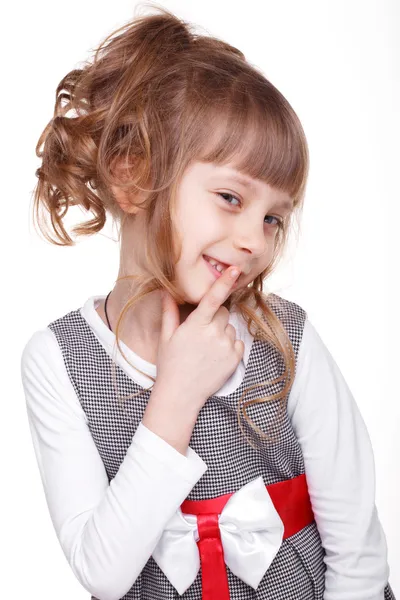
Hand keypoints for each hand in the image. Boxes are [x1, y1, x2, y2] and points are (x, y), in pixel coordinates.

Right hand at [153, 266, 244, 413]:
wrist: (181, 395)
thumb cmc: (170, 364)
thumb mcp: (166, 337)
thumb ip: (169, 312)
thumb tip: (166, 291)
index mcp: (196, 325)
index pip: (213, 298)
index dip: (224, 282)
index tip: (234, 269)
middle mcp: (214, 334)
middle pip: (223, 311)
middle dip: (214, 316)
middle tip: (200, 331)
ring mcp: (227, 347)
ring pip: (230, 327)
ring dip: (221, 332)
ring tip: (206, 348)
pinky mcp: (235, 359)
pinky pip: (238, 342)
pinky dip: (229, 345)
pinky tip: (215, 356)